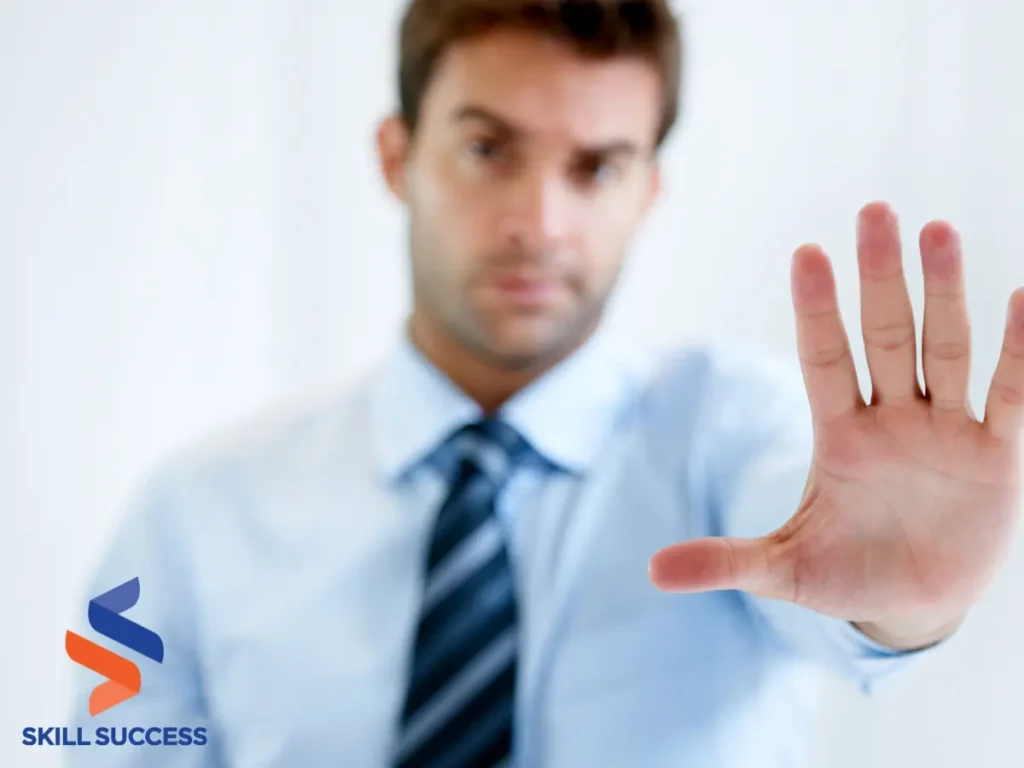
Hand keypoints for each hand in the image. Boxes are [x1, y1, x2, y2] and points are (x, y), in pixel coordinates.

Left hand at [649, 201, 1023, 647]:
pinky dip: (1019, 353)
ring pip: (945, 351)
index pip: (824, 361)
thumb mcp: (784, 570)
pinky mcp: (994, 457)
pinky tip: (1022, 299)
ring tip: (938, 231)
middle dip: (881, 278)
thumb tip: (651, 572)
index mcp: (839, 438)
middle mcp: (891, 420)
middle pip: (886, 337)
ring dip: (945, 294)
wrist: (911, 602)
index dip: (816, 312)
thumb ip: (725, 562)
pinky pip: (1010, 396)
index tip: (806, 253)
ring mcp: (943, 432)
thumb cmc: (845, 574)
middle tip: (874, 211)